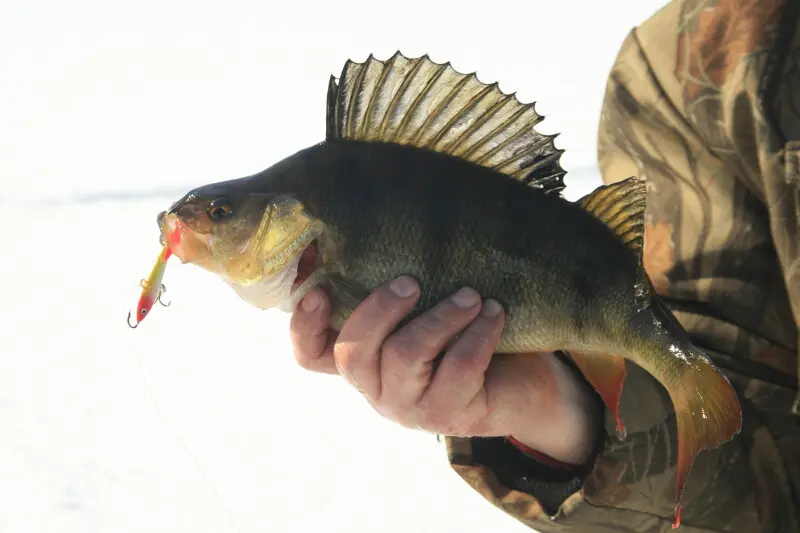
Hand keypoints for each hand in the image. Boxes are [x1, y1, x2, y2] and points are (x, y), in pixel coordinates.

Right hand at [290, 276, 598, 464]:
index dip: (304, 325)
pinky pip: (457, 368)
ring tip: (471, 295)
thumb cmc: (465, 335)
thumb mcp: (425, 309)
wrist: (522, 387)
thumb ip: (401, 288)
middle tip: (410, 282)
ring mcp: (411, 406)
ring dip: (440, 317)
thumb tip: (379, 223)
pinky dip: (477, 334)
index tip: (319, 288)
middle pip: (352, 353)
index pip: (312, 355)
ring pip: (405, 356)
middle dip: (378, 309)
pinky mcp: (450, 414)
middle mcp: (378, 387)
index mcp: (364, 360)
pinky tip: (493, 313)